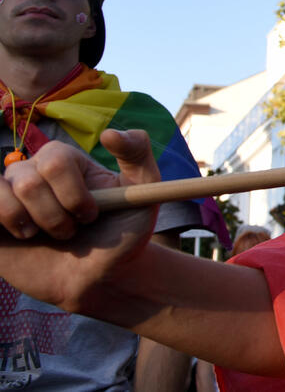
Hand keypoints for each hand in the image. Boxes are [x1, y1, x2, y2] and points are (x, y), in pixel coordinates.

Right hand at [0, 129, 159, 311]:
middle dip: (55, 215)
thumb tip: (109, 133)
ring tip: (48, 236)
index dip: (73, 195)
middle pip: (28, 181)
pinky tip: (23, 236)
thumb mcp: (143, 192)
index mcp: (65, 161)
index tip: (91, 216)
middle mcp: (32, 173)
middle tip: (72, 231)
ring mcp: (8, 197)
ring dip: (30, 225)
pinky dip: (4, 223)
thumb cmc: (122, 233)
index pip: (56, 162)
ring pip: (1, 196)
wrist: (99, 278)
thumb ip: (137, 154)